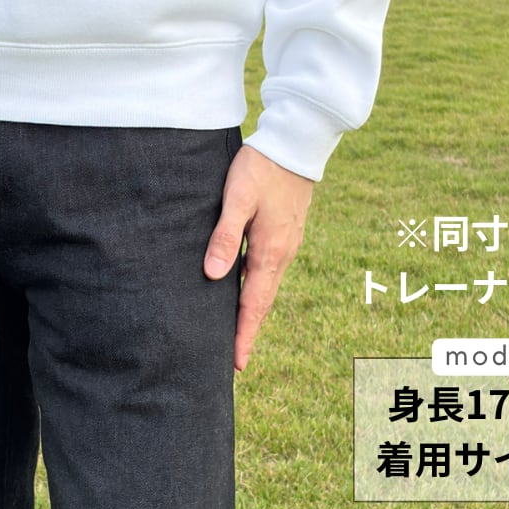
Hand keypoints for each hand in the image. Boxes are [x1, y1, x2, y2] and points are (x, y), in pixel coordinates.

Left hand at [203, 145, 313, 371]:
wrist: (296, 144)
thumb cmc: (261, 168)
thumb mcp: (238, 198)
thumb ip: (224, 235)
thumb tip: (212, 276)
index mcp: (270, 251)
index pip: (254, 304)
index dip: (243, 334)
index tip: (235, 364)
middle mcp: (282, 253)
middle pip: (262, 301)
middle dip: (248, 330)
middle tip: (234, 359)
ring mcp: (287, 243)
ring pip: (266, 285)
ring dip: (253, 309)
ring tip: (237, 329)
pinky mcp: (286, 231)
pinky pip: (270, 269)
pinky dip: (258, 286)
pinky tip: (245, 286)